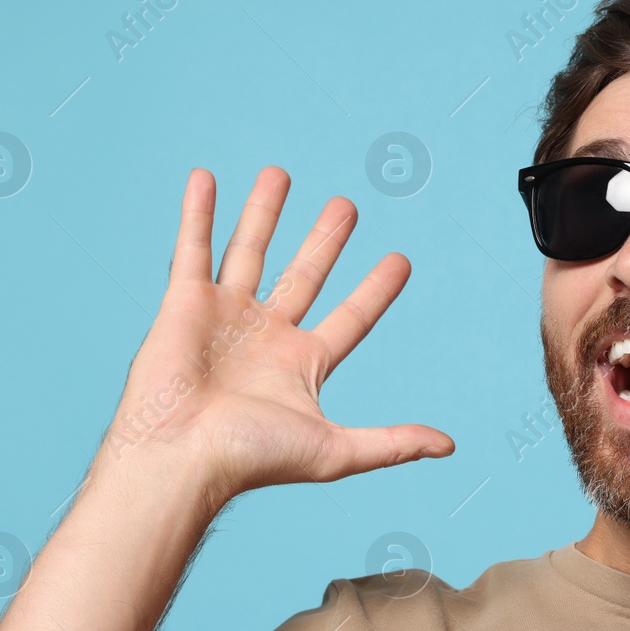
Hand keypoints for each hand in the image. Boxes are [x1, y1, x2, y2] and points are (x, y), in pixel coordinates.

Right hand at [97, 166, 453, 500]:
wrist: (180, 457)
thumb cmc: (251, 458)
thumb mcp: (335, 450)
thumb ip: (392, 444)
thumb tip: (448, 447)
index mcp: (302, 366)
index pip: (352, 317)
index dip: (376, 291)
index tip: (401, 260)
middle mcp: (265, 337)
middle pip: (304, 274)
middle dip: (325, 240)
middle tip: (347, 205)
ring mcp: (225, 316)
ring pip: (250, 251)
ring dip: (264, 212)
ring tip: (280, 172)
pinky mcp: (184, 303)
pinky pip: (193, 248)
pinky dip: (198, 213)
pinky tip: (205, 178)